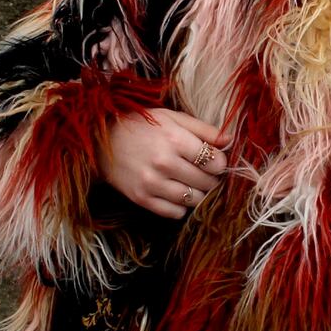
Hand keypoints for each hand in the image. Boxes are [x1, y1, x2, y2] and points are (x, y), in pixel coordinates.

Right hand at [101, 108, 229, 219]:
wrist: (99, 139)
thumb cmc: (141, 125)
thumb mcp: (172, 118)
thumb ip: (204, 129)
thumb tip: (230, 140)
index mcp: (174, 140)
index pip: (215, 162)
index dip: (220, 163)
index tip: (214, 160)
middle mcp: (164, 163)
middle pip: (208, 182)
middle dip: (212, 179)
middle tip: (205, 173)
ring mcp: (151, 183)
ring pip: (194, 200)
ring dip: (198, 193)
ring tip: (192, 182)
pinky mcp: (141, 198)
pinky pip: (175, 212)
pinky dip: (181, 206)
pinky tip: (176, 193)